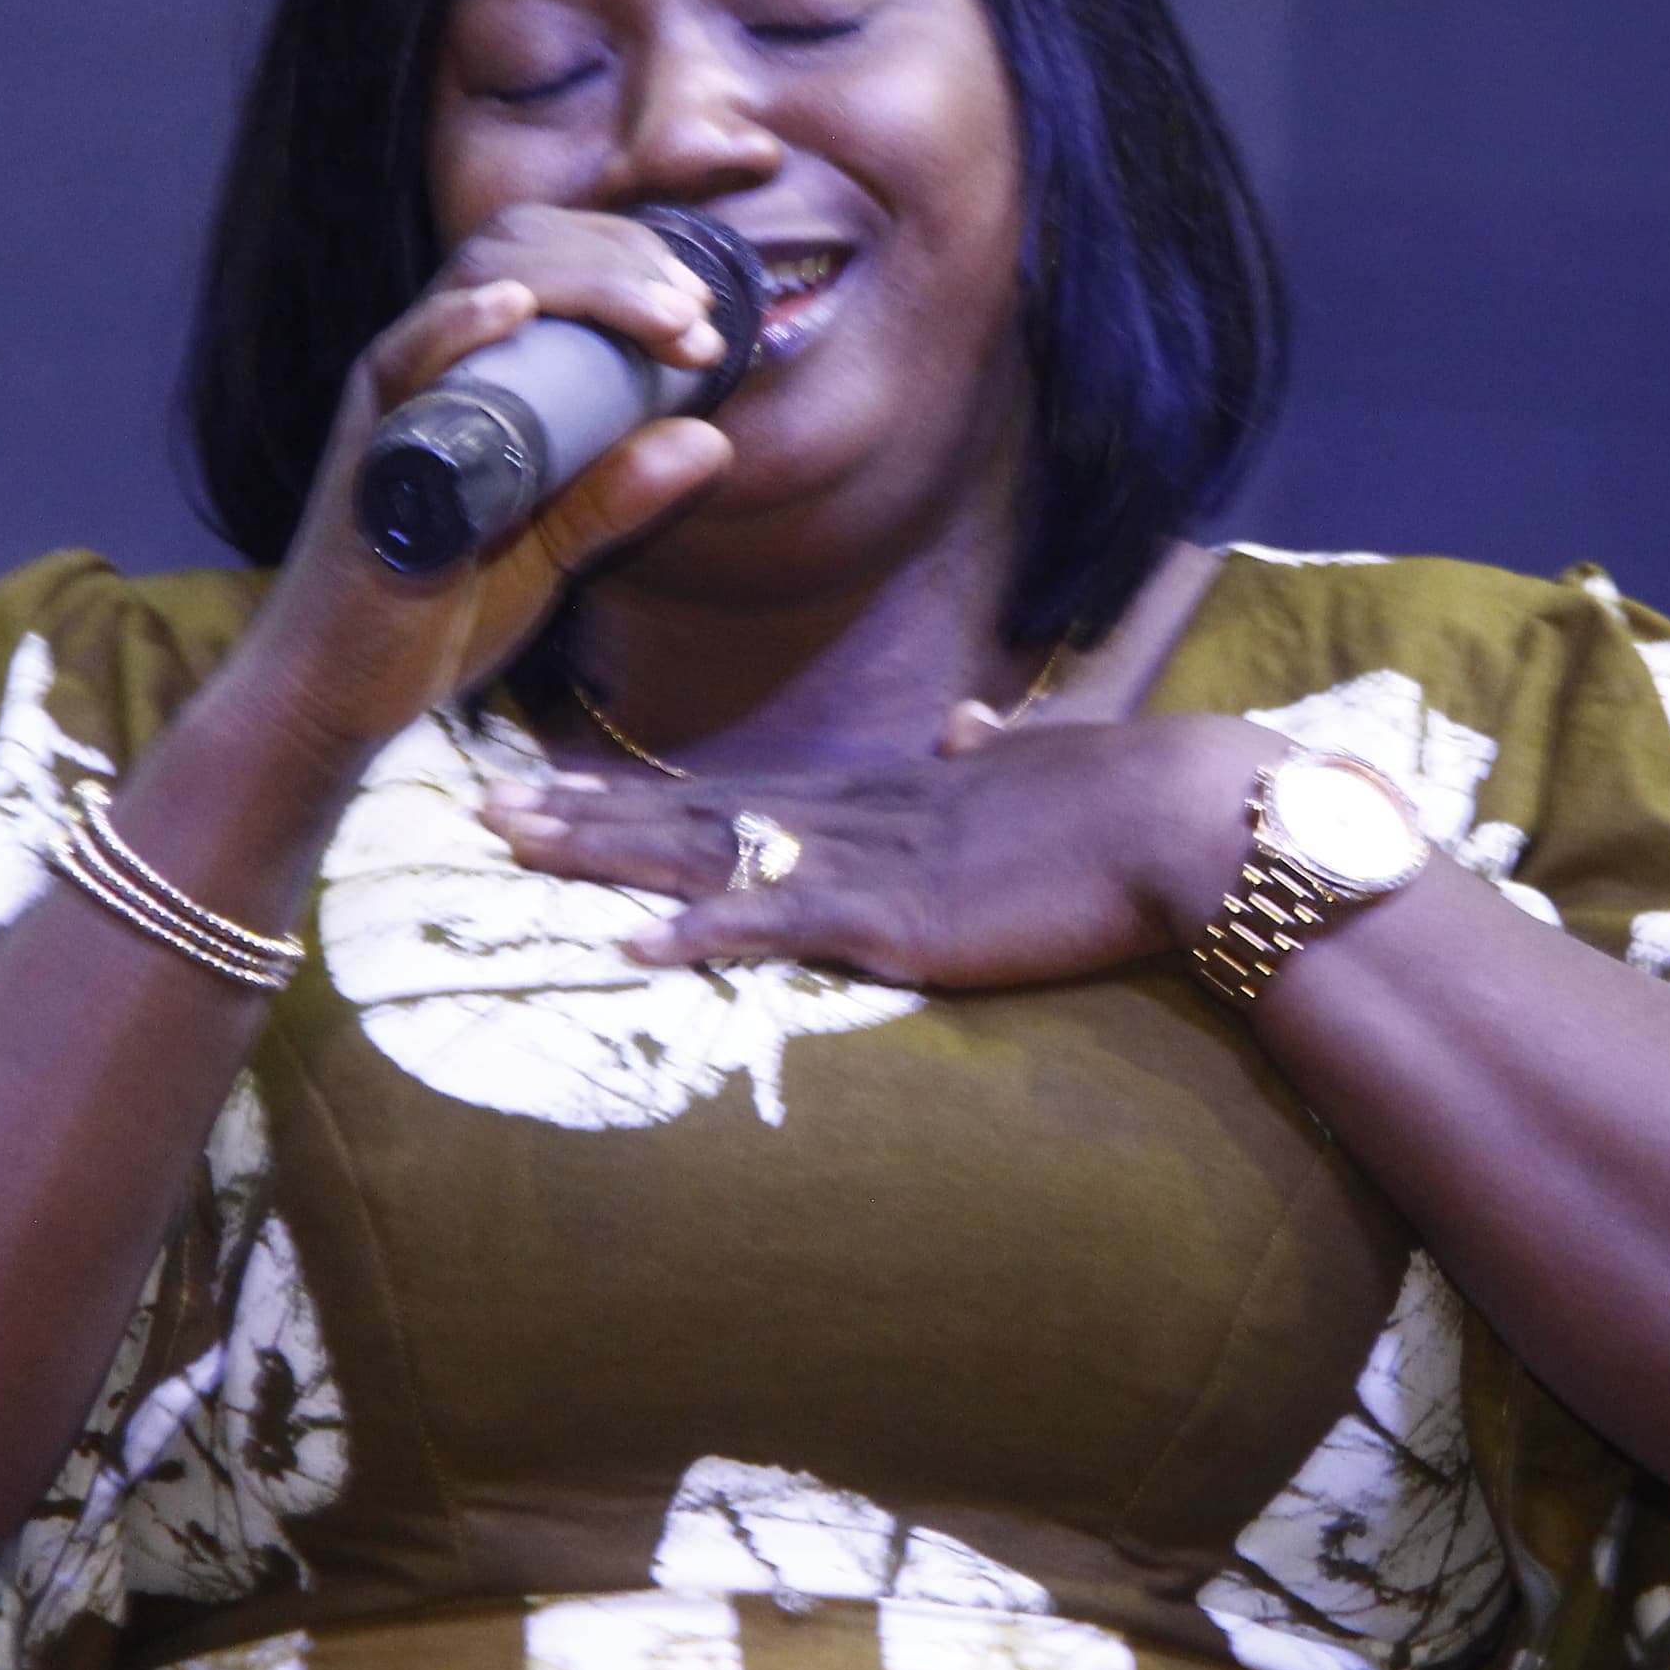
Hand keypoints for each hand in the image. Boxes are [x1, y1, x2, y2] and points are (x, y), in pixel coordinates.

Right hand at [228, 206, 742, 760]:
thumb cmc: (435, 614)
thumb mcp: (553, 550)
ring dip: (582, 282)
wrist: (335, 694)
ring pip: (476, 281)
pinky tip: (513, 307)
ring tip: (662, 316)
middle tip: (696, 313)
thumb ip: (618, 497)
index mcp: (472, 371)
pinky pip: (402, 363)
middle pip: (517, 247)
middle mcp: (427, 363)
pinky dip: (456, 324)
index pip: (545, 260)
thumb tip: (714, 441)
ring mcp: (393, 398)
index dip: (628, 262)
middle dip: (621, 261)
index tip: (701, 309)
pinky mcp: (367, 447)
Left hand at [482, 715, 1284, 989]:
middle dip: (586, 811)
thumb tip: (969, 723)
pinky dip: (700, 934)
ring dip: (605, 851)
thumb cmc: (1135, 803)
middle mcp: (861, 816)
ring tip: (512, 843)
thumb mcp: (1048, 769)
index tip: (562, 785)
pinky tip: (627, 945)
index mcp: (894, 792)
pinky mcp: (900, 918)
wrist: (1187, 818)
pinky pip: (779, 925)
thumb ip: (996, 754)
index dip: (643, 792)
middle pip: (696, 809)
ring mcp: (872, 863)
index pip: (742, 789)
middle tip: (481, 806)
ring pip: (709, 852)